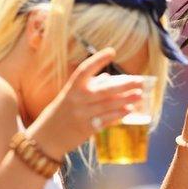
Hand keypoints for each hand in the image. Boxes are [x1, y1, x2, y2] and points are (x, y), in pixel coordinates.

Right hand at [27, 48, 143, 159]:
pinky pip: (106, 120)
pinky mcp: (86, 128)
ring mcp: (82, 114)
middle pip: (105, 90)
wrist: (46, 137)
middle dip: (125, 85)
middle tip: (140, 81)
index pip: (85, 70)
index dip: (98, 60)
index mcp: (72, 88)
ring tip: (139, 95)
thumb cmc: (62, 111)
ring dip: (126, 100)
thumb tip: (109, 77)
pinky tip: (129, 110)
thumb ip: (89, 86)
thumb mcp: (70, 95)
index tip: (112, 51)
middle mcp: (77, 100)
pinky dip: (118, 114)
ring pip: (108, 105)